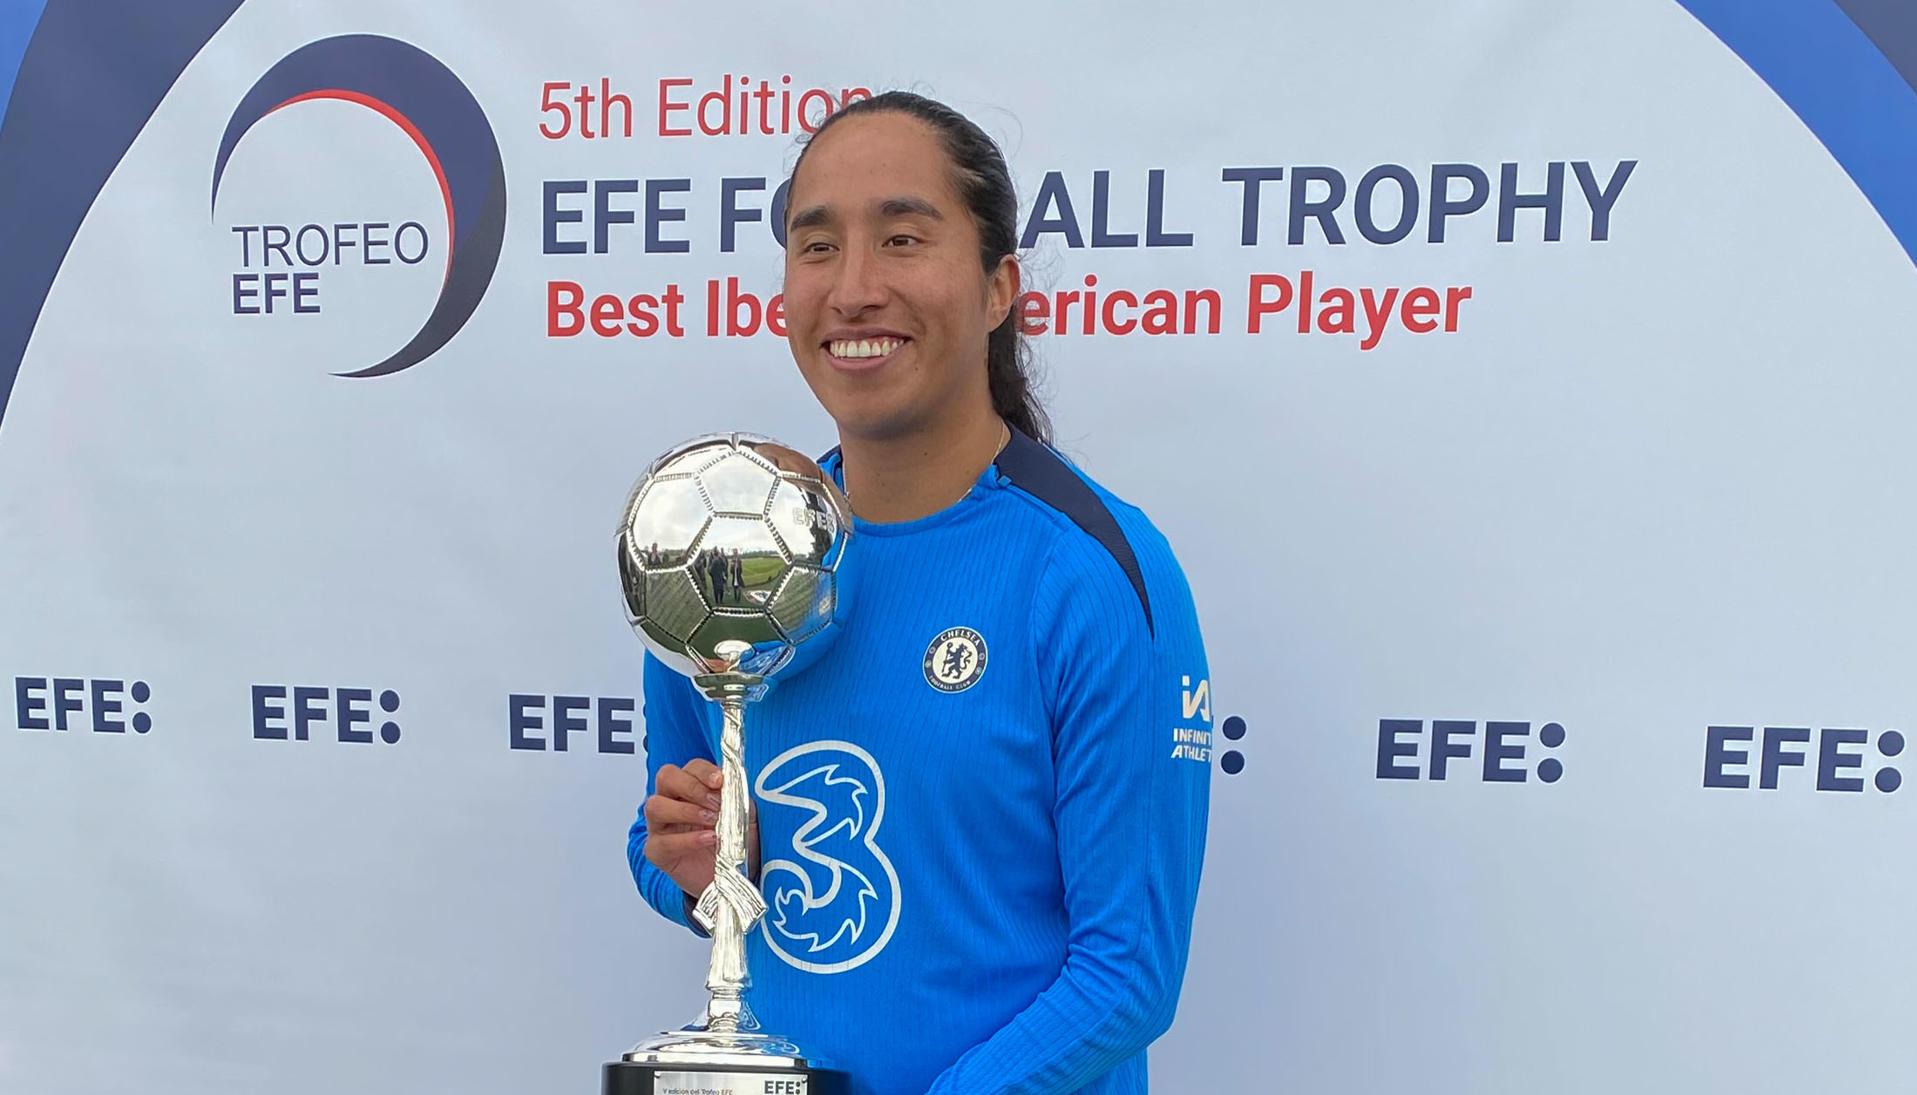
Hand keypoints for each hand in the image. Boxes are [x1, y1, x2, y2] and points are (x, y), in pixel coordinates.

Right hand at [642, 758, 758, 898]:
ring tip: (711, 821)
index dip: (704, 771)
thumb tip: (733, 783)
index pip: (690, 767)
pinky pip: (663, 841)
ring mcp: (660, 826)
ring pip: (655, 806)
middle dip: (692, 787)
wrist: (731, 877)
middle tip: (715, 803)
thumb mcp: (744, 814)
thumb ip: (737, 797)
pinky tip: (708, 839)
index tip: (720, 781)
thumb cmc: (734, 841)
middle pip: (666, 777)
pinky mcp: (657, 852)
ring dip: (686, 811)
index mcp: (691, 787)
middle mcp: (670, 801)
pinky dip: (687, 839)